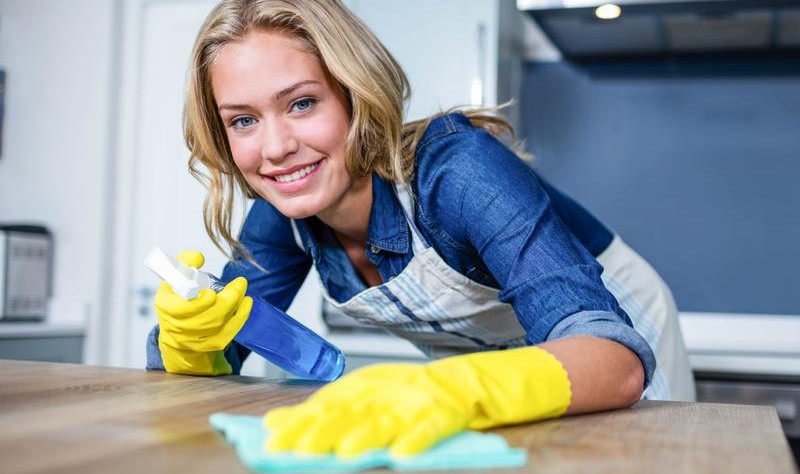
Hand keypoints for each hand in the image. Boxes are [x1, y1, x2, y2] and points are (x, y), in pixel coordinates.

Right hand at [154, 250, 251, 374]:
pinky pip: (230, 331)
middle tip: (240, 283)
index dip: (200, 304)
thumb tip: (198, 258)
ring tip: (242, 289)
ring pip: (221, 323)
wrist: (178, 329)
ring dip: (236, 304)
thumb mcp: (174, 277)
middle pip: (209, 316)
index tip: (211, 293)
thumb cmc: (177, 297)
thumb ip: (185, 263)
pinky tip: (246, 303)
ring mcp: (197, 339)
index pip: (183, 310)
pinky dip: (241, 316)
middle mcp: (180, 327)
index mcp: (167, 308)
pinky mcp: (212, 344)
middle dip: (228, 298)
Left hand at [263, 346, 571, 457]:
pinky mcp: (451, 409)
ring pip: (388, 419)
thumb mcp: (374, 399)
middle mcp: (391, 388)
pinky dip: (418, 438)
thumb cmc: (426, 395)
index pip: (329, 403)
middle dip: (321, 430)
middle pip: (352, 410)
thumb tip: (272, 424)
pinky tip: (403, 455)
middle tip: (294, 449)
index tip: (272, 441)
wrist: (485, 378)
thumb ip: (328, 412)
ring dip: (365, 435)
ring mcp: (421, 397)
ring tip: (343, 454)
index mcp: (370, 385)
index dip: (301, 422)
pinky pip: (434, 426)